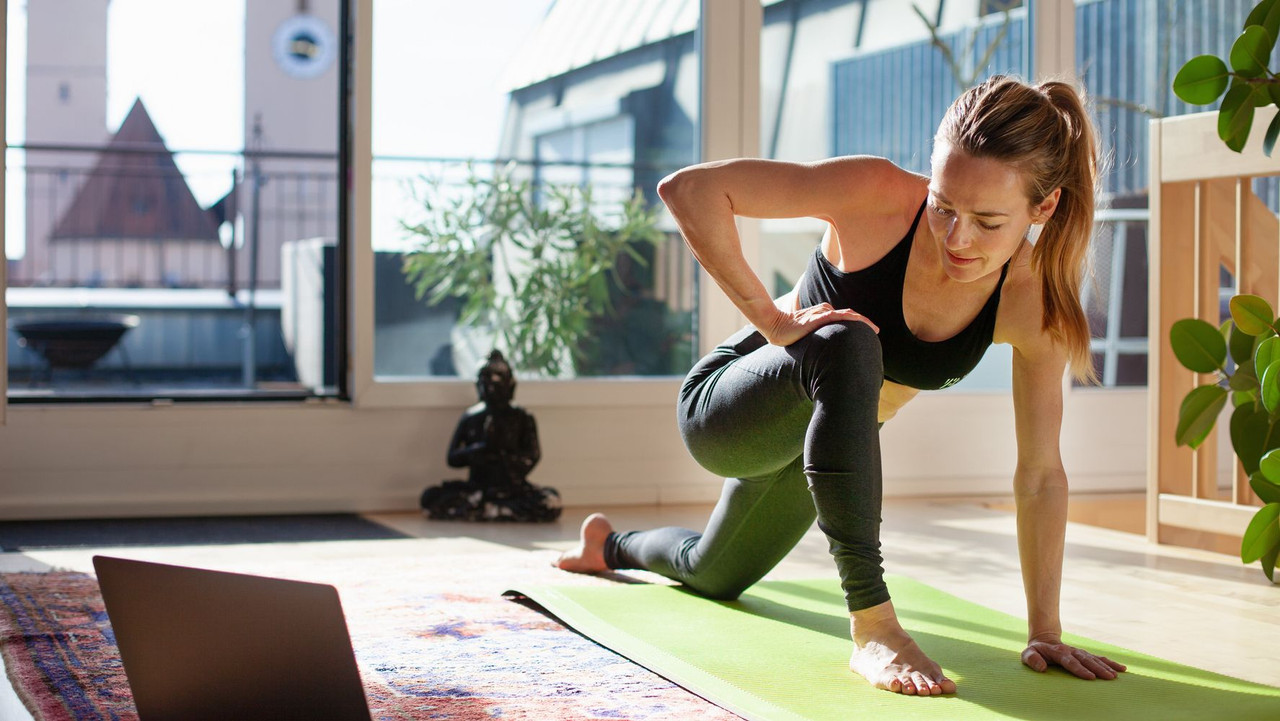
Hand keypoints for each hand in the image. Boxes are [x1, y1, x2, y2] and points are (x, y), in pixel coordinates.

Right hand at [760, 302, 878, 345]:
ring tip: (874, 330)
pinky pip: (840, 316)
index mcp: (822, 315)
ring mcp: (822, 313)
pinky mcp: (819, 317)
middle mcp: (824, 311)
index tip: (868, 333)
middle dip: (864, 323)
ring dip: (863, 321)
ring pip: (848, 315)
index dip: (857, 324)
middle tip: (876, 331)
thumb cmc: (787, 333)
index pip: (843, 318)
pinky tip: (862, 323)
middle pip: (849, 315)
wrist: (774, 325)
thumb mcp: (805, 336)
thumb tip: (823, 351)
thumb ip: (815, 338)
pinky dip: (853, 319)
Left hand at [1022, 636, 1126, 679]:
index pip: (1070, 661)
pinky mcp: (1085, 655)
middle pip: (1086, 660)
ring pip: (1094, 659)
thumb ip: (1032, 659)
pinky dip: (1110, 663)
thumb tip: (1042, 667)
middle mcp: (1072, 651)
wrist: (1044, 641)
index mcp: (1058, 652)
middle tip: (1109, 677)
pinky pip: (1099, 658)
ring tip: (1116, 675)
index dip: (1080, 669)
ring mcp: (1079, 652)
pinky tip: (1122, 668)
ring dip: (1106, 666)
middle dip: (1098, 669)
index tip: (1090, 677)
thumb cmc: (1035, 652)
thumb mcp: (1028, 654)